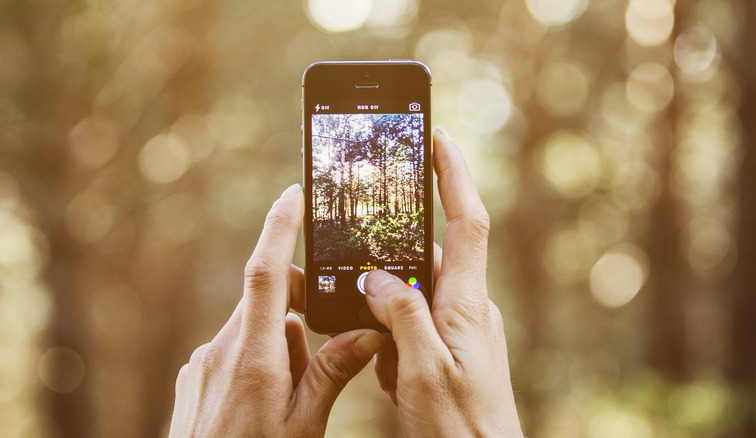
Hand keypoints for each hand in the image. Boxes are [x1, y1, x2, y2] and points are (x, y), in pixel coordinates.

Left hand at [169, 184, 383, 436]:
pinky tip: (264, 401)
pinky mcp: (193, 376)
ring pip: (252, 327)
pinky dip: (257, 357)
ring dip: (280, 341)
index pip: (265, 275)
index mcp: (255, 359)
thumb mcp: (306, 425)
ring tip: (292, 394)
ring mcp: (202, 363)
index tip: (292, 195)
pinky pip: (232, 348)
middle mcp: (221, 350)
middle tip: (320, 347)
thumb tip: (366, 332)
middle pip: (266, 301)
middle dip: (298, 308)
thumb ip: (333, 372)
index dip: (278, 228)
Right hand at [364, 126, 523, 436]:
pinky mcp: (452, 349)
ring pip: (414, 298)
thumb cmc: (459, 427)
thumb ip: (400, 315)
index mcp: (466, 303)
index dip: (454, 174)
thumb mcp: (421, 370)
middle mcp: (468, 308)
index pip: (467, 220)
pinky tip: (388, 371)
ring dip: (388, 316)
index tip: (438, 136)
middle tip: (368, 274)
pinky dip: (393, 340)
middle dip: (395, 262)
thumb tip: (375, 277)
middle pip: (430, 258)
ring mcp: (461, 329)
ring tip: (384, 356)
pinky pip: (415, 327)